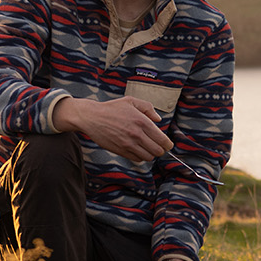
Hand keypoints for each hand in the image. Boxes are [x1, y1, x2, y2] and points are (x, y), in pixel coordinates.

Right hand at [54, 97, 170, 161]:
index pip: (162, 139)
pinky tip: (137, 149)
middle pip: (158, 151)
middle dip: (160, 150)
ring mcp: (128, 144)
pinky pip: (137, 159)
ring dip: (150, 154)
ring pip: (148, 157)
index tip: (168, 144)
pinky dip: (140, 156)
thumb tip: (158, 119)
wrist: (92, 117)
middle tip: (158, 146)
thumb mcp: (131, 101)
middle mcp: (137, 134)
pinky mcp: (121, 151)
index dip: (168, 144)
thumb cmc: (111, 109)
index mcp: (142, 121)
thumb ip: (148, 108)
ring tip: (147, 148)